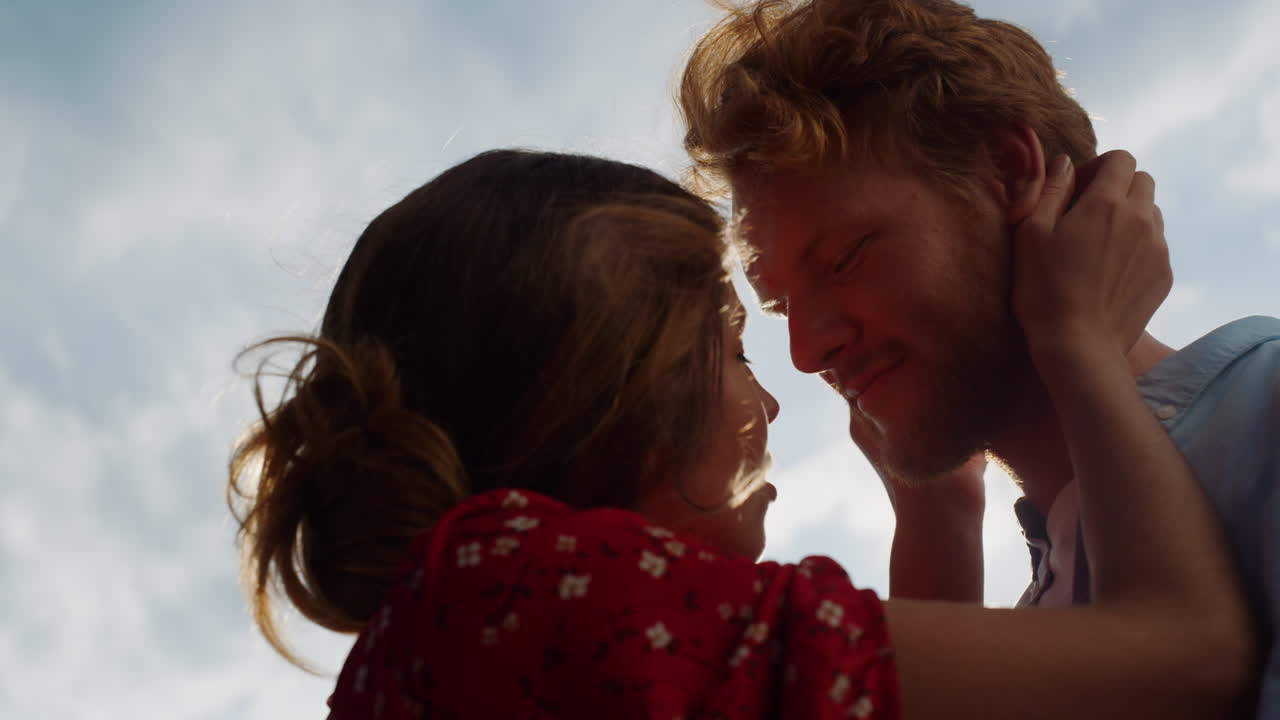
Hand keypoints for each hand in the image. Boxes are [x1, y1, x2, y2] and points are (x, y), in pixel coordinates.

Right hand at [1012, 150, 1170, 355]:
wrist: (1079, 345)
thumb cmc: (1044, 288)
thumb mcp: (1031, 233)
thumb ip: (1050, 191)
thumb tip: (1065, 163)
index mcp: (1106, 202)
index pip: (1121, 159)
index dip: (1099, 167)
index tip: (1077, 190)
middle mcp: (1141, 218)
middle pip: (1143, 181)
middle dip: (1118, 187)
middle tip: (1088, 214)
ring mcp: (1158, 248)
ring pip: (1152, 212)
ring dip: (1130, 216)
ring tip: (1101, 245)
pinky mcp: (1164, 275)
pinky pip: (1156, 245)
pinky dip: (1137, 247)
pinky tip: (1111, 272)